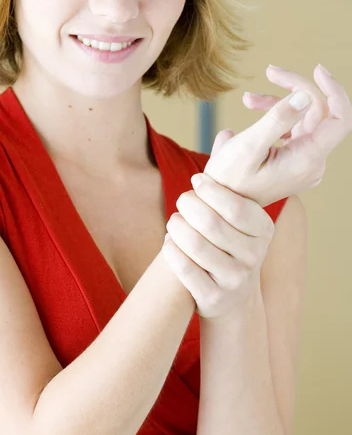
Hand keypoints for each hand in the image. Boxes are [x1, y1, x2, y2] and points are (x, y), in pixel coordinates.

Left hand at [162, 172, 273, 320]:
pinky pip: (185, 269)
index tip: (196, 180)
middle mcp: (254, 257)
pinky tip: (169, 243)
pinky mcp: (214, 299)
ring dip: (177, 228)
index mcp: (264, 231)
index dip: (211, 189)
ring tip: (174, 222)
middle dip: (189, 206)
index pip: (236, 206)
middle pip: (210, 223)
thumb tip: (227, 136)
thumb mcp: (238, 217)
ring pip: (195, 245)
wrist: (231, 298)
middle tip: (181, 201)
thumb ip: (231, 178)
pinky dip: (172, 251)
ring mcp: (235, 280)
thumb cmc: (229, 244)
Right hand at [203, 63, 351, 207]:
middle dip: (294, 90)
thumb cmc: (228, 182)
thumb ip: (278, 119)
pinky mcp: (295, 163)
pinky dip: (277, 118)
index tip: (316, 70)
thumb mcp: (248, 147)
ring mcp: (305, 165)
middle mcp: (312, 164)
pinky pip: (295, 132)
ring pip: (305, 120)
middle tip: (270, 71)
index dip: (333, 91)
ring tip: (249, 99)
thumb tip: (305, 95)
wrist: (220, 206)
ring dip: (279, 103)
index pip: (340, 119)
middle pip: (318, 113)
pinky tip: (253, 110)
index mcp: (307, 160)